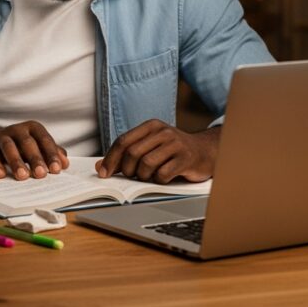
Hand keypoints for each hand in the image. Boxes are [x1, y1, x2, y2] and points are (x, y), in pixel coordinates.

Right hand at [0, 121, 68, 179]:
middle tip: (41, 174)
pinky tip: (1, 175)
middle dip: (35, 159)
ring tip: (22, 176)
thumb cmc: (25, 146)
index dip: (51, 154)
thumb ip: (53, 153)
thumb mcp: (40, 146)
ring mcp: (3, 137)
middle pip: (27, 143)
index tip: (56, 170)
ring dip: (16, 162)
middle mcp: (18, 130)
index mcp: (34, 128)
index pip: (44, 140)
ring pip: (9, 147)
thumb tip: (65, 164)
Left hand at [97, 120, 218, 183]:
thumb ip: (126, 154)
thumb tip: (101, 167)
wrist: (206, 151)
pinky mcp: (186, 158)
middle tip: (131, 176)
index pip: (123, 141)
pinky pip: (163, 174)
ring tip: (149, 176)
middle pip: (132, 153)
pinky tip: (163, 178)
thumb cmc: (173, 151)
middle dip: (127, 169)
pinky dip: (159, 180)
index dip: (111, 159)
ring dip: (143, 176)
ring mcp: (176, 144)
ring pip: (146, 164)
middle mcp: (163, 132)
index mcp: (151, 126)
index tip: (104, 173)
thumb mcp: (150, 146)